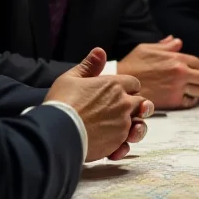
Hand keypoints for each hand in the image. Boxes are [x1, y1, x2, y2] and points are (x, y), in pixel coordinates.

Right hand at [46, 47, 152, 161]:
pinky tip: (113, 147)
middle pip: (141, 103)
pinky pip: (128, 144)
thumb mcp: (71, 78)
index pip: (134, 84)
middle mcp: (123, 103)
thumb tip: (100, 51)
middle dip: (135, 107)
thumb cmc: (62, 103)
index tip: (119, 93)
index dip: (128, 88)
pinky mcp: (117, 142)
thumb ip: (89, 66)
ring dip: (134, 127)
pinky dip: (122, 146)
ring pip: (140, 124)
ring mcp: (123, 124)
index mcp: (114, 85)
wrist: (57, 131)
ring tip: (122, 129)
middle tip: (122, 112)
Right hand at [117, 36, 198, 109]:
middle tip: (195, 84)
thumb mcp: (147, 48)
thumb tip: (177, 41)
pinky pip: (189, 102)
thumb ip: (165, 45)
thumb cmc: (132, 64)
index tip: (194, 73)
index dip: (198, 69)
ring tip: (190, 92)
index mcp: (176, 58)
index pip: (198, 64)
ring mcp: (177, 87)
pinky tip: (183, 99)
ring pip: (198, 92)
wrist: (120, 82)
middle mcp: (180, 72)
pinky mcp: (172, 101)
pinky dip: (189, 101)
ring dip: (196, 92)